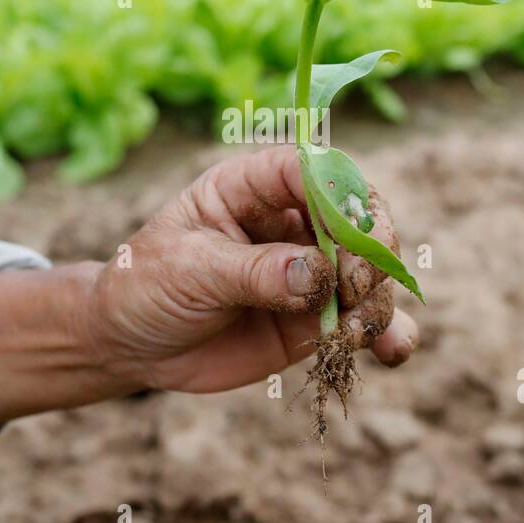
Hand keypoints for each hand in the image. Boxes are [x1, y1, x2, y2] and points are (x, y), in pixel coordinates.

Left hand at [88, 146, 418, 393]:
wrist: (132, 343)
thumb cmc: (147, 285)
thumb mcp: (188, 270)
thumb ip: (253, 271)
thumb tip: (317, 275)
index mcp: (254, 185)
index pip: (314, 170)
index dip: (341, 195)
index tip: (348, 233)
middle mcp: (293, 221)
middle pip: (360, 217)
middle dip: (370, 251)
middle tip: (354, 288)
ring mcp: (311, 270)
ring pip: (372, 273)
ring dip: (379, 300)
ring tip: (357, 335)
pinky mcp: (317, 317)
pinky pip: (367, 320)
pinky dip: (389, 334)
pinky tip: (392, 352)